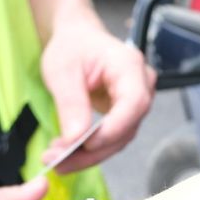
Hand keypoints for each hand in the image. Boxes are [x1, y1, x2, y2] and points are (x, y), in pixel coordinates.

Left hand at [40, 13, 154, 171]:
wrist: (77, 39)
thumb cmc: (72, 47)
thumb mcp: (62, 71)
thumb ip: (71, 103)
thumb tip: (75, 138)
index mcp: (129, 66)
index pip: (134, 103)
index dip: (113, 128)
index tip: (86, 145)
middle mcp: (141, 84)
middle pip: (128, 127)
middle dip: (94, 149)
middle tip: (59, 161)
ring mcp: (136, 100)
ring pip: (121, 138)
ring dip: (90, 154)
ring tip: (57, 159)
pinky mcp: (125, 113)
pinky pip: (114, 137)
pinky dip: (91, 148)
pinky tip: (67, 152)